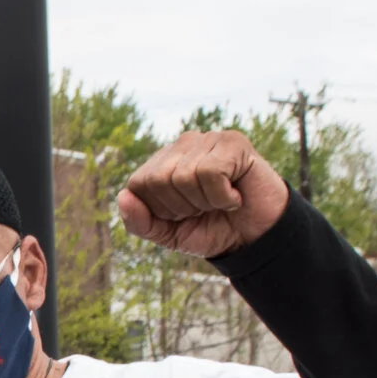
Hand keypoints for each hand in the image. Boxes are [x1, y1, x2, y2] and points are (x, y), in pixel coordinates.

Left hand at [117, 130, 289, 258]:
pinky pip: (211, 173)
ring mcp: (206, 139)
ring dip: (205, 202)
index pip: (138, 185)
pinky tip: (234, 195)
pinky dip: (223, 197)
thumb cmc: (209, 229)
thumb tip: (122, 196)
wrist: (254, 237)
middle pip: (159, 179)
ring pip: (185, 176)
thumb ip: (140, 222)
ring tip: (220, 200)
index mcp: (159, 165)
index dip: (160, 210)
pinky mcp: (233, 142)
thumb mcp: (168, 235)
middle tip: (203, 208)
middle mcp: (179, 146)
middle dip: (181, 207)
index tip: (182, 215)